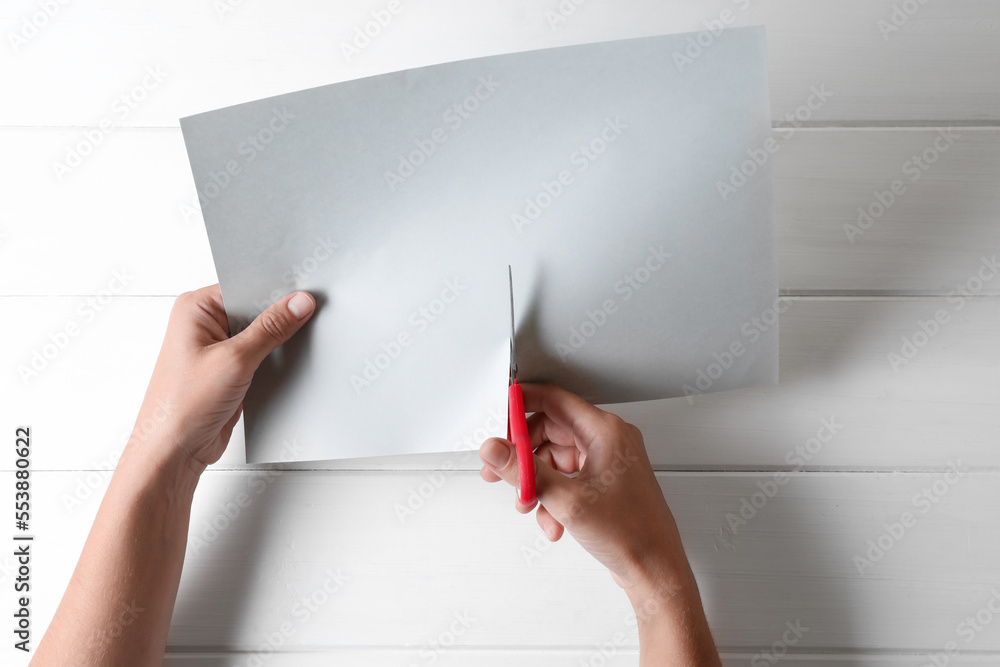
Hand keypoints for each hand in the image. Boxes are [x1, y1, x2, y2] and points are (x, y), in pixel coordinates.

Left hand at [129, 284, 314, 476]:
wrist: (173, 452)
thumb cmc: (182, 406)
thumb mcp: (235, 359)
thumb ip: (271, 328)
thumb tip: (298, 303)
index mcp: (196, 308)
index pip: (246, 285)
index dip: (277, 289)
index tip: (306, 294)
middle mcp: (204, 325)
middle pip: (255, 308)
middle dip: (281, 317)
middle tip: (310, 318)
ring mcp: (217, 349)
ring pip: (261, 334)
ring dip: (279, 342)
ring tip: (298, 344)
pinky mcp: (229, 371)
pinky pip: (261, 356)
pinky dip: (275, 360)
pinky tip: (289, 364)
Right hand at [478, 383, 719, 658]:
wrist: (654, 570)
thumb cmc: (631, 533)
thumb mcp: (566, 500)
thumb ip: (524, 471)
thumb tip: (496, 451)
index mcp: (606, 430)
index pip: (553, 399)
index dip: (520, 405)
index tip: (498, 418)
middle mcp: (608, 440)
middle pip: (550, 430)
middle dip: (523, 455)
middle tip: (501, 470)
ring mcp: (606, 462)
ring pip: (554, 458)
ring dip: (536, 482)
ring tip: (529, 503)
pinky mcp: (603, 482)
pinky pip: (566, 478)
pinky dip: (552, 496)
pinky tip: (552, 520)